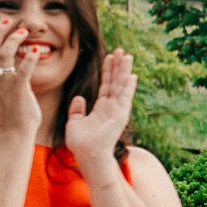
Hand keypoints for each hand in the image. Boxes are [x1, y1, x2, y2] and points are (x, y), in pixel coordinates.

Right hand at [0, 15, 38, 137]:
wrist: (15, 129)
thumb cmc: (8, 110)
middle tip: (8, 20)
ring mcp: (4, 83)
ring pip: (2, 54)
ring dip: (13, 39)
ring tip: (23, 31)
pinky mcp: (19, 89)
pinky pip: (23, 70)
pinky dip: (30, 59)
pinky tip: (36, 51)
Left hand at [63, 50, 134, 166]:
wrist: (87, 155)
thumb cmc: (80, 143)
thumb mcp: (74, 122)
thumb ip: (77, 109)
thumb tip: (79, 97)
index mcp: (101, 108)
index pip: (106, 85)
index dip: (107, 70)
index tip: (109, 57)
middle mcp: (111, 107)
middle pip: (116, 82)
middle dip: (118, 66)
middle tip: (121, 51)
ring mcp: (117, 111)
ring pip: (121, 86)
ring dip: (124, 71)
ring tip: (127, 56)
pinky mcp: (120, 115)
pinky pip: (125, 97)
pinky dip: (128, 86)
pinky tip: (131, 75)